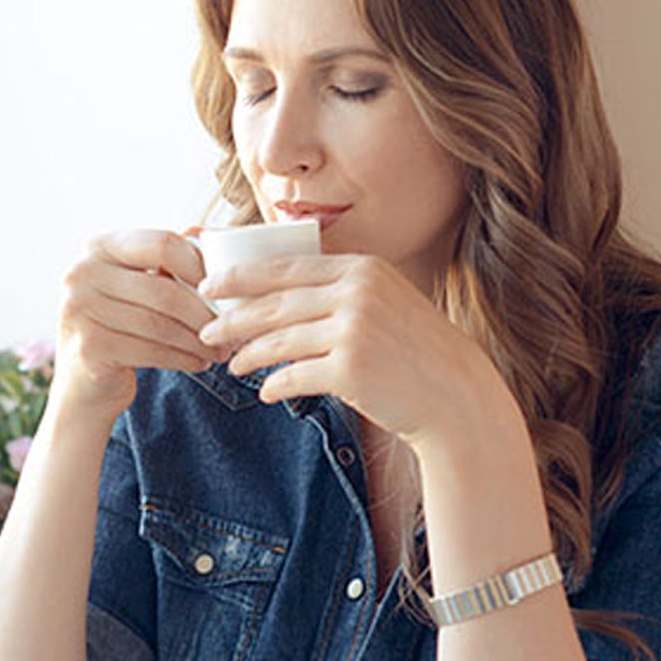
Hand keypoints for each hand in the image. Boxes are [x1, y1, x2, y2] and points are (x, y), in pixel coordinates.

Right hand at [53, 229, 223, 423]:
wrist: (84, 375)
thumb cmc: (121, 319)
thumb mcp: (137, 279)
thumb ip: (167, 256)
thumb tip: (209, 233)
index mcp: (100, 246)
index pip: (162, 244)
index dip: (199, 266)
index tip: (223, 288)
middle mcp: (82, 273)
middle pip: (165, 290)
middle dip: (205, 314)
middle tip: (230, 330)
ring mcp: (79, 310)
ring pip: (160, 325)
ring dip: (198, 341)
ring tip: (220, 349)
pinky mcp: (88, 348)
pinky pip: (151, 351)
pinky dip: (183, 358)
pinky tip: (200, 362)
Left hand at [197, 254, 516, 450]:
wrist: (453, 393)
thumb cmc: (412, 349)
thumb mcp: (383, 300)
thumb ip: (339, 289)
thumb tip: (279, 293)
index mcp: (361, 268)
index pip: (287, 267)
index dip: (242, 277)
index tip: (210, 286)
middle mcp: (357, 292)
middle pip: (276, 303)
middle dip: (234, 318)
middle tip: (206, 331)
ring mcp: (355, 329)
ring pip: (281, 341)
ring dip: (249, 355)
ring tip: (232, 365)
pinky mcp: (352, 368)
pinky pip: (297, 376)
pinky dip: (276, 385)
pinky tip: (267, 392)